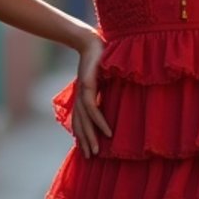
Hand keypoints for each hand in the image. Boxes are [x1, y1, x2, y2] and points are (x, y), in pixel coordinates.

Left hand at [71, 33, 112, 157]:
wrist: (91, 40)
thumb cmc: (101, 58)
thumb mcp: (105, 78)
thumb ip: (107, 90)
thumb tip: (118, 101)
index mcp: (84, 96)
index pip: (81, 120)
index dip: (82, 135)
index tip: (87, 149)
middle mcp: (81, 97)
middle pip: (80, 124)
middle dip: (85, 142)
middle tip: (90, 158)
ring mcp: (83, 92)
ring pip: (85, 120)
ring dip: (91, 137)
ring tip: (96, 152)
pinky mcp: (87, 86)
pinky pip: (93, 108)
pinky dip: (99, 121)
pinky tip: (108, 132)